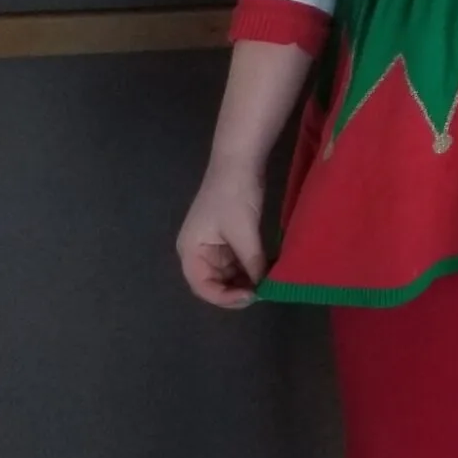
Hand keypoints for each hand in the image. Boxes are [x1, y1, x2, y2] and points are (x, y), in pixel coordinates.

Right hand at [177, 160, 266, 308]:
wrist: (240, 160)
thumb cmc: (234, 195)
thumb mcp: (244, 231)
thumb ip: (251, 261)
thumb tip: (262, 285)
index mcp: (190, 251)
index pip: (202, 287)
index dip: (224, 297)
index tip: (250, 297)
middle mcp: (197, 251)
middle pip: (214, 282)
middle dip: (236, 289)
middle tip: (262, 293)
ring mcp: (213, 243)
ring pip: (227, 272)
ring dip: (245, 279)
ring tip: (267, 283)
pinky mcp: (228, 235)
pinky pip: (236, 259)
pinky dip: (250, 266)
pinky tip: (267, 269)